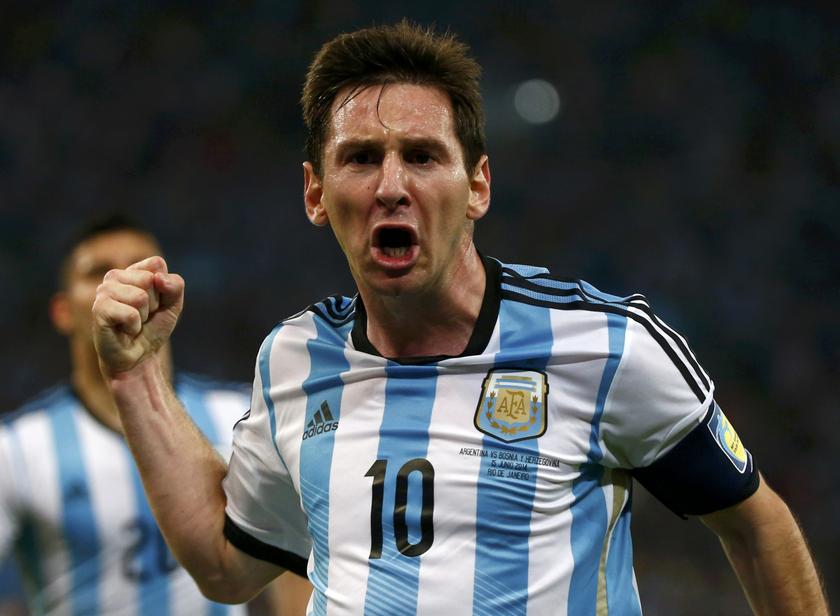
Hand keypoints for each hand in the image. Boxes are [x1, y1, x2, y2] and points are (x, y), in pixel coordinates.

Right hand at [92, 256, 184, 376]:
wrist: (138, 358)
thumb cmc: (152, 328)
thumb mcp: (173, 306)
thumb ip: (175, 287)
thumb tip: (158, 278)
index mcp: (132, 270)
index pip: (156, 264)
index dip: (164, 288)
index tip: (155, 303)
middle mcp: (114, 276)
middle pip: (149, 280)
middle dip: (153, 304)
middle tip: (143, 316)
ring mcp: (103, 291)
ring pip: (140, 296)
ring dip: (143, 316)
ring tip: (133, 323)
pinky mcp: (98, 309)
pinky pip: (130, 314)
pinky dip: (134, 326)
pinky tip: (124, 330)